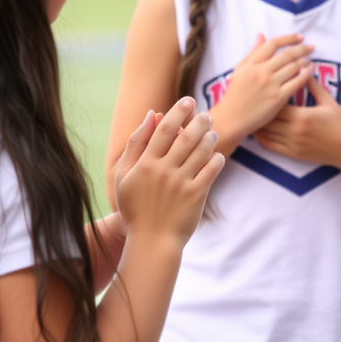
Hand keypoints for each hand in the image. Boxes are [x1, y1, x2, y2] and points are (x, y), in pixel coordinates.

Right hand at [113, 97, 223, 245]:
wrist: (152, 240)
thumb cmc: (136, 207)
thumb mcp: (124, 176)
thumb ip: (135, 144)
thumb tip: (150, 115)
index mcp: (146, 163)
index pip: (165, 128)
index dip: (178, 111)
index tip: (188, 100)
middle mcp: (164, 170)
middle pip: (186, 136)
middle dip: (199, 120)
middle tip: (206, 114)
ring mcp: (181, 183)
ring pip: (201, 150)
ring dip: (210, 137)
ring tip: (212, 133)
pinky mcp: (196, 195)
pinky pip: (211, 170)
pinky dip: (217, 159)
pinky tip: (216, 156)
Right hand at [214, 33, 313, 136]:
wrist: (231, 119)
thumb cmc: (234, 95)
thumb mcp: (240, 70)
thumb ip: (252, 52)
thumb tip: (261, 35)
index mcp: (251, 64)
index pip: (272, 44)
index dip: (288, 38)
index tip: (300, 37)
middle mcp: (261, 72)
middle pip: (286, 55)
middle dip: (302, 48)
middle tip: (311, 47)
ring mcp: (270, 85)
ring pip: (293, 67)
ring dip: (305, 61)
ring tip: (310, 60)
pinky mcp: (278, 98)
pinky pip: (296, 83)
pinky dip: (305, 75)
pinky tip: (310, 71)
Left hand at [254, 73, 340, 165]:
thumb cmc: (340, 123)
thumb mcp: (328, 101)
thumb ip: (313, 85)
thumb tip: (303, 67)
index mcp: (302, 115)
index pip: (277, 103)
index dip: (268, 97)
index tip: (262, 89)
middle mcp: (294, 130)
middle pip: (268, 118)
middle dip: (259, 109)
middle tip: (251, 101)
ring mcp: (292, 144)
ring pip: (266, 133)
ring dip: (257, 124)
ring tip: (249, 114)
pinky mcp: (292, 154)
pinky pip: (271, 146)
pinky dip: (261, 139)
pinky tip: (256, 132)